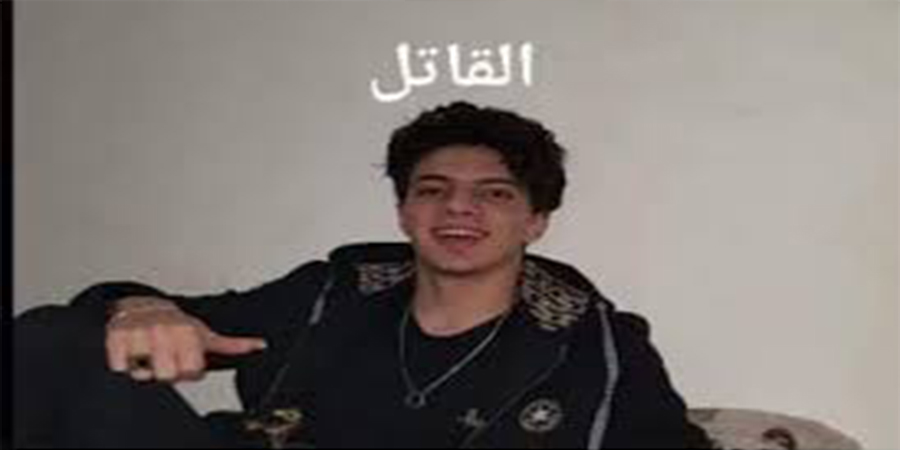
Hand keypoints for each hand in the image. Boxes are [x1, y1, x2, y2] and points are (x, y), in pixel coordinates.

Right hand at [106, 296, 266, 382]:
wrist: (141, 305)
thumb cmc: (176, 324)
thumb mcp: (205, 333)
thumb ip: (232, 345)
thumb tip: (260, 346)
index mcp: (187, 331)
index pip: (191, 372)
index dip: (188, 372)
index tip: (184, 360)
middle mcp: (165, 330)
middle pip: (167, 376)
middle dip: (166, 373)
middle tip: (164, 359)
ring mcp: (140, 333)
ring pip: (142, 375)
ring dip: (143, 370)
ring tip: (148, 355)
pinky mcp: (116, 336)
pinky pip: (119, 367)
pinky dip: (122, 365)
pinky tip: (130, 352)